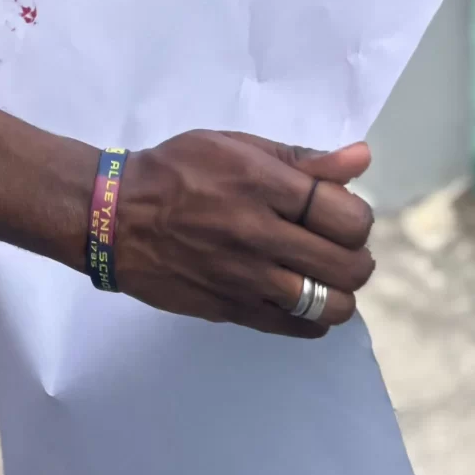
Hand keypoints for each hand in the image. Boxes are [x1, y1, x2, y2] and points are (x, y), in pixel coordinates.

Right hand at [108, 133, 375, 337]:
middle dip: (354, 255)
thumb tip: (360, 159)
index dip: (355, 216)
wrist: (114, 217)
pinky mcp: (232, 309)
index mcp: (262, 185)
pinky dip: (314, 319)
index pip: (346, 215)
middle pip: (348, 265)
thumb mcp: (233, 146)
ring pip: (330, 305)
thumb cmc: (176, 171)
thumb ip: (298, 157)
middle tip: (335, 247)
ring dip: (338, 292)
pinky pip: (298, 328)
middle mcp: (258, 235)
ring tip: (321, 277)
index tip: (338, 213)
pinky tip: (303, 301)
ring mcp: (246, 278)